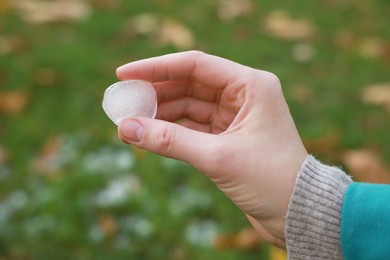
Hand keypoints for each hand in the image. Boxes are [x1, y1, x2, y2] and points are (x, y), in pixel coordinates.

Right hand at [116, 51, 306, 247]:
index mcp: (251, 85)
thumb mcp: (218, 158)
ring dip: (160, 114)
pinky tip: (148, 134)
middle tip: (122, 101)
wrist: (298, 214)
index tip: (123, 74)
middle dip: (155, 93)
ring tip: (129, 122)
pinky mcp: (227, 138)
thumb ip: (170, 141)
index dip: (156, 68)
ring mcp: (234, 116)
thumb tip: (126, 127)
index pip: (195, 65)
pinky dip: (171, 131)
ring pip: (188, 107)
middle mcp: (243, 95)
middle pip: (189, 84)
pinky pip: (192, 127)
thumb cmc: (272, 181)